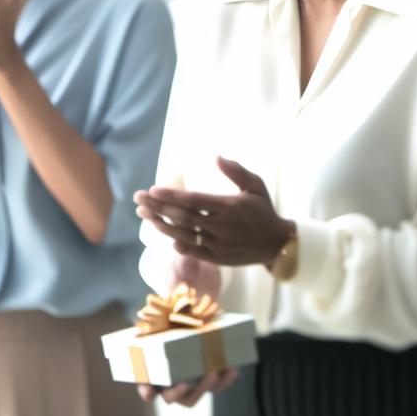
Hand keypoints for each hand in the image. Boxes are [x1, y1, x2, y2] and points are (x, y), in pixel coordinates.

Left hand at [133, 157, 292, 267]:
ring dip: (162, 225)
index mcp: (228, 206)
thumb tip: (216, 156)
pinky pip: (194, 251)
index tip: (152, 190)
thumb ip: (236, 171)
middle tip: (138, 199)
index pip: (193, 200)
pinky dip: (179, 244)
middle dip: (158, 207)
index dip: (171, 196)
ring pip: (184, 235)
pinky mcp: (219, 258)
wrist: (277, 243)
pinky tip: (166, 234)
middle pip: (183, 217)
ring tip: (145, 216)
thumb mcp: (255, 185)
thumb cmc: (264, 210)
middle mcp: (221, 226)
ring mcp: (219, 244)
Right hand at [136, 255, 238, 406]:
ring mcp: (190, 373)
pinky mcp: (208, 369)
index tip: (150, 391)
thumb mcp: (177, 285)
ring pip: (194, 395)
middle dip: (177, 394)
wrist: (198, 296)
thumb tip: (185, 277)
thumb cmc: (179, 293)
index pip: (144, 383)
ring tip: (214, 371)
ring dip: (204, 389)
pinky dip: (225, 380)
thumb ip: (178, 283)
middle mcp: (170, 371)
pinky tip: (232, 368)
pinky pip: (216, 384)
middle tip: (184, 384)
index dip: (145, 390)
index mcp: (152, 358)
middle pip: (170, 396)